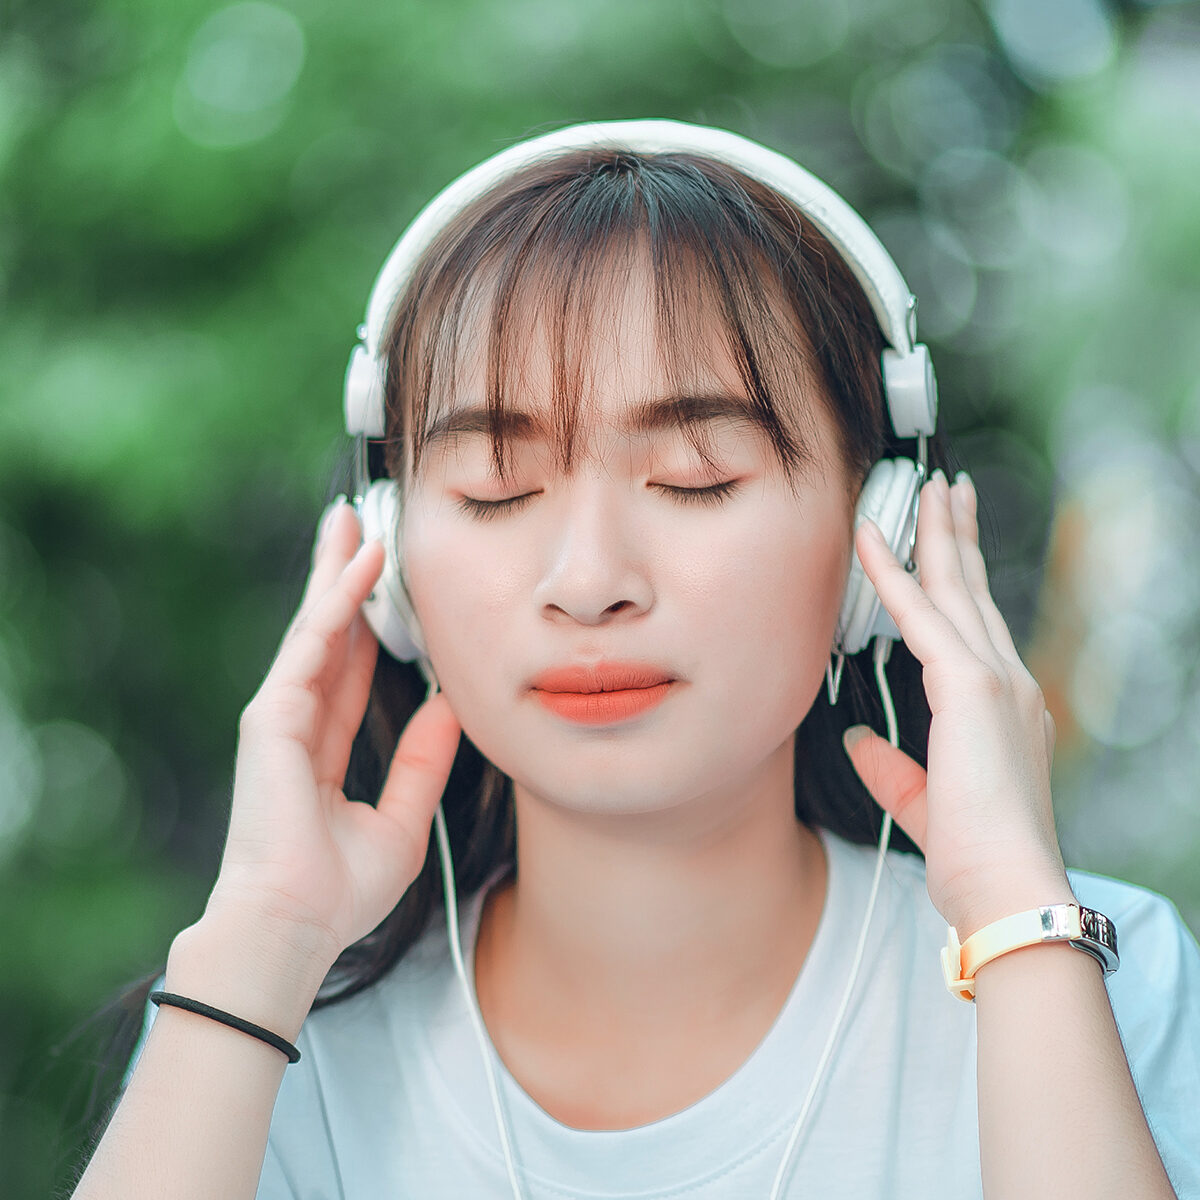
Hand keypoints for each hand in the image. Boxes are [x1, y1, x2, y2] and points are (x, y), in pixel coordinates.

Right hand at [208, 499, 461, 960]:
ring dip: (337, 571)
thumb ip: (422, 764)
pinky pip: (315, 643)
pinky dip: (339, 599)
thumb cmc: (341, 890)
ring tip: (353, 520)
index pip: (352, 670)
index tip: (385, 585)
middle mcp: (298, 722)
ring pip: (317, 625)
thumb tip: (450, 710)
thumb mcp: (403, 821)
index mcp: (322, 747)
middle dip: (342, 579)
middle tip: (357, 527)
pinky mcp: (271, 713)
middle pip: (327, 633)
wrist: (297, 926)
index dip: (368, 624)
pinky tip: (363, 563)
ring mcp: (280, 714)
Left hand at [841, 469, 1074, 936]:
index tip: (950, 542)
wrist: (1006, 888)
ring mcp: (995, 678)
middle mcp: (1008, 682)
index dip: (960, 580)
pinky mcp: (970, 686)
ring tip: (926, 489)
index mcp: (1003, 709)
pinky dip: (893, 571)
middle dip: (957, 537)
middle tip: (945, 491)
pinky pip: (921, 612)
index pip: (974, 629)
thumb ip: (890, 768)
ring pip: (956, 587)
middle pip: (973, 592)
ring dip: (935, 533)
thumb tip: (854, 741)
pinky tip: (870, 537)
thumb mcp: (920, 802)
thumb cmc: (974, 858)